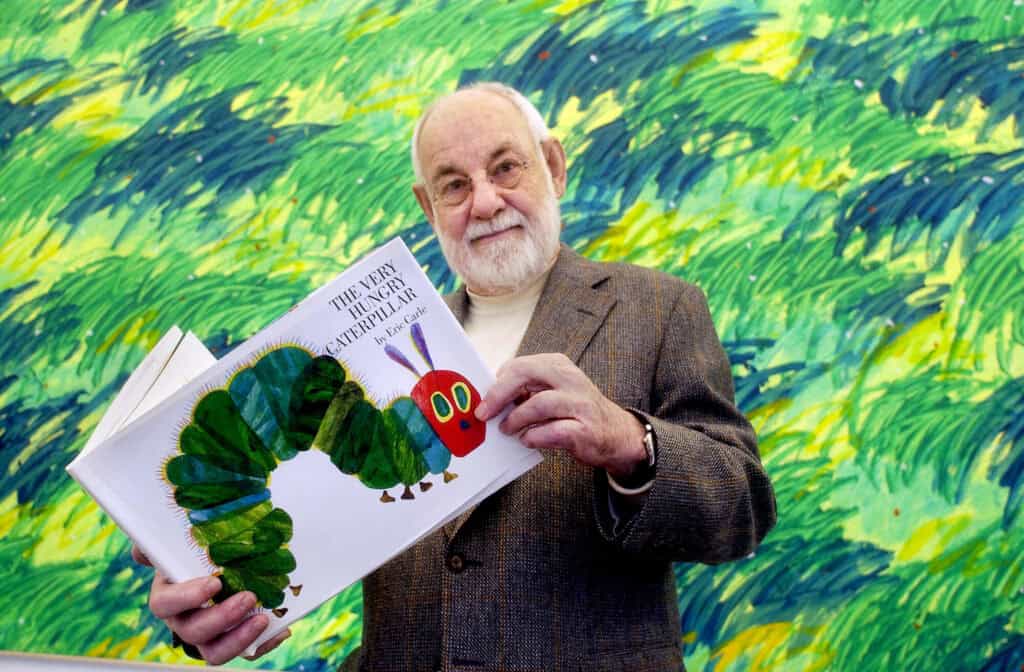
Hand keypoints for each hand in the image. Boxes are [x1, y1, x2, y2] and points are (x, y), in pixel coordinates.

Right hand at [131, 545, 290, 663]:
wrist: (213, 579)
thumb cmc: (194, 563)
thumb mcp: (179, 550)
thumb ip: (161, 546)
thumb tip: (139, 550)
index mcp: (167, 597)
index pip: (165, 604)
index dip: (188, 597)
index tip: (214, 583)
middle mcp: (183, 622)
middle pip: (194, 632)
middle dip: (222, 617)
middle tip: (249, 596)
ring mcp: (206, 638)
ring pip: (214, 652)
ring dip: (240, 638)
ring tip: (264, 618)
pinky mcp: (230, 644)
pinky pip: (245, 653)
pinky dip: (264, 644)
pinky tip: (281, 629)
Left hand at [475, 353, 646, 477]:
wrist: (616, 434)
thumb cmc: (575, 412)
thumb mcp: (553, 390)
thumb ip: (525, 390)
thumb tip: (488, 399)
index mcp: (558, 365)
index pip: (520, 365)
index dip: (496, 383)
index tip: (482, 399)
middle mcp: (570, 379)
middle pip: (525, 375)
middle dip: (498, 395)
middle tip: (483, 414)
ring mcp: (580, 404)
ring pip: (538, 404)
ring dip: (516, 419)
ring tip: (506, 430)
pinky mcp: (585, 429)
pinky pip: (552, 432)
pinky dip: (534, 437)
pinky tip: (527, 440)